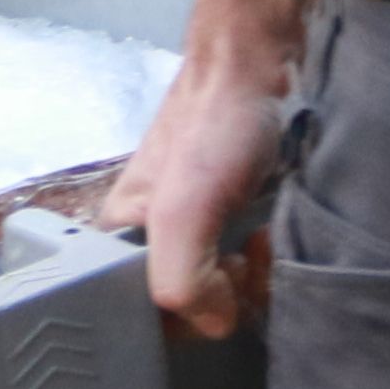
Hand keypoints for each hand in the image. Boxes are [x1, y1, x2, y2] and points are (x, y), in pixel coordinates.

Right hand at [99, 26, 292, 336]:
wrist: (259, 66)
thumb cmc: (211, 130)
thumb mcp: (181, 212)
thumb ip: (181, 281)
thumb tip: (215, 322)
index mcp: (118, 238)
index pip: (146, 318)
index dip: (189, 314)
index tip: (219, 281)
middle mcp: (152, 238)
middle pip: (192, 308)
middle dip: (228, 292)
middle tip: (243, 255)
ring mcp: (196, 228)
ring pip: (225, 290)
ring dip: (254, 274)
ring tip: (261, 236)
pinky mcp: (233, 216)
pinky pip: (249, 265)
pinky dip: (267, 256)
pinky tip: (271, 229)